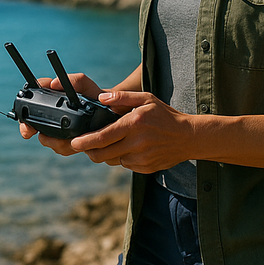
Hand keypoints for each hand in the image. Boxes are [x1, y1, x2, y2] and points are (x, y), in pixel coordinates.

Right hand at [17, 72, 102, 155]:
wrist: (111, 113)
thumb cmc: (95, 96)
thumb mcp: (86, 85)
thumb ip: (74, 80)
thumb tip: (53, 83)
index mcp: (53, 98)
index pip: (32, 101)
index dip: (23, 110)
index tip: (24, 119)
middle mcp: (51, 114)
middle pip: (31, 124)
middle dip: (28, 129)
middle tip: (29, 132)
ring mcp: (57, 129)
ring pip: (46, 139)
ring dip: (52, 141)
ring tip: (66, 139)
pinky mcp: (66, 141)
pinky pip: (60, 148)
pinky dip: (65, 147)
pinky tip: (73, 144)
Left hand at [69, 91, 194, 172]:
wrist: (189, 137)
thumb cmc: (166, 115)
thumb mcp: (146, 99)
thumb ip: (122, 97)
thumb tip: (101, 99)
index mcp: (134, 124)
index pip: (103, 137)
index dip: (85, 141)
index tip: (74, 142)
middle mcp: (136, 143)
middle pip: (102, 154)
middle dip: (89, 151)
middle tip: (83, 145)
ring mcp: (141, 158)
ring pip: (112, 160)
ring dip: (105, 154)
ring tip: (109, 143)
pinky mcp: (145, 168)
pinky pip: (124, 165)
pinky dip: (121, 158)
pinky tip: (128, 148)